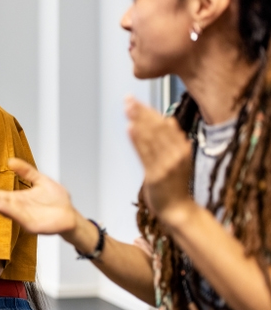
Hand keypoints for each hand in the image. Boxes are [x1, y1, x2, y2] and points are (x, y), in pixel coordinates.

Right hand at [0, 158, 77, 235]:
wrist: (71, 215)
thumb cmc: (57, 200)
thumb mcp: (40, 180)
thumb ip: (27, 171)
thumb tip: (11, 161)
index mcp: (18, 198)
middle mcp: (18, 208)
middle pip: (0, 202)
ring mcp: (24, 217)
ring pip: (6, 210)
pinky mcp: (32, 225)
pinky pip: (19, 218)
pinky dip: (9, 212)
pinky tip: (1, 206)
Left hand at [125, 96, 193, 219]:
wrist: (178, 210)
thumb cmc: (175, 185)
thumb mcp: (180, 159)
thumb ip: (173, 141)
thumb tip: (169, 120)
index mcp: (182, 148)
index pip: (164, 124)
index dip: (149, 111)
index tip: (137, 100)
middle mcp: (176, 154)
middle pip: (157, 127)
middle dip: (141, 112)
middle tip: (128, 99)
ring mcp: (166, 164)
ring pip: (151, 137)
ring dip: (138, 121)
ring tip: (127, 108)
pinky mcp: (156, 175)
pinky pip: (145, 154)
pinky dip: (137, 140)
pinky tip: (130, 128)